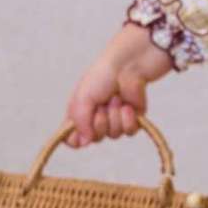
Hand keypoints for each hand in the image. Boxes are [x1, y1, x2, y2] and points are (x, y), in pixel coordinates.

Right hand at [65, 24, 173, 147]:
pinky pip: (129, 132)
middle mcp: (97, 118)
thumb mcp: (82, 97)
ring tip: (116, 98)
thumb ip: (79, 122)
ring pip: (113, 135)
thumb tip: (85, 142)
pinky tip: (127, 106)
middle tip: (102, 104)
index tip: (79, 138)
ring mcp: (116, 119)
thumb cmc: (103, 76)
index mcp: (81, 112)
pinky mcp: (134, 118)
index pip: (73, 137)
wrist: (129, 65)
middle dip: (99, 122)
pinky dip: (128, 119)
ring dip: (114, 117)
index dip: (75, 141)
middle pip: (95, 139)